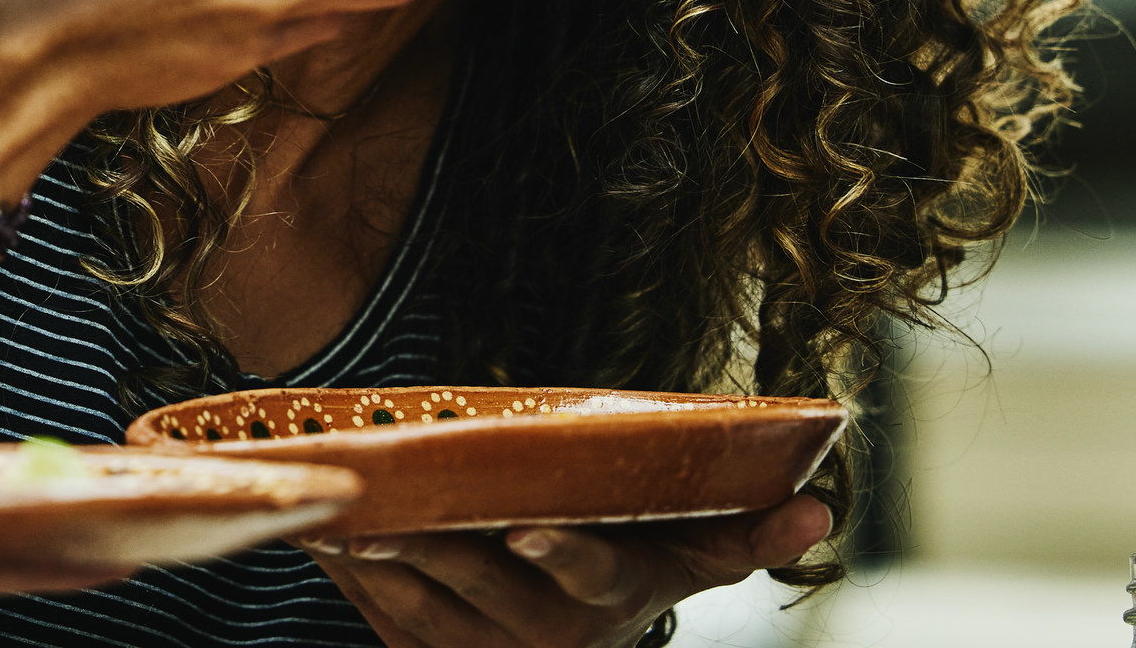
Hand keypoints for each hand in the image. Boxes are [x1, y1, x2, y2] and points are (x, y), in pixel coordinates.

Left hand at [302, 496, 832, 647]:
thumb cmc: (623, 575)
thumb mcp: (682, 559)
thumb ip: (744, 537)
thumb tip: (821, 506)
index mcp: (602, 600)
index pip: (584, 577)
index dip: (555, 558)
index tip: (525, 531)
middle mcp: (539, 638)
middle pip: (477, 586)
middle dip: (426, 545)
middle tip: (383, 503)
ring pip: (413, 598)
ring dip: (369, 552)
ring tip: (333, 500)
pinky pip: (369, 609)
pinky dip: (341, 567)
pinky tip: (314, 523)